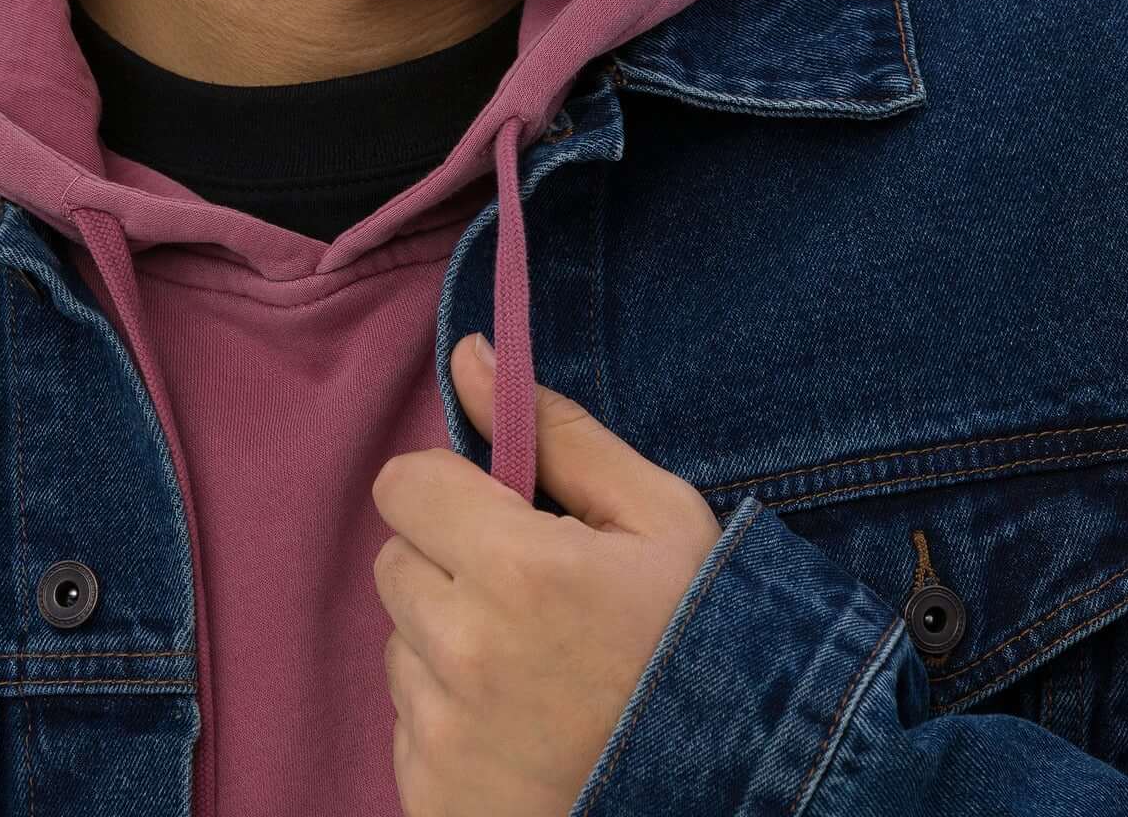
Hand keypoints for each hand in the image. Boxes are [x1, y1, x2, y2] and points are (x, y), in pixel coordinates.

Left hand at [371, 331, 722, 816]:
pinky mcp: (430, 801)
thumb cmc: (700, 644)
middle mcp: (465, 654)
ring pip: (401, 643)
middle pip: (396, 561)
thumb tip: (472, 356)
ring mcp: (443, 739)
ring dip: (449, 643)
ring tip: (537, 670)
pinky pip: (408, 725)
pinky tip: (524, 728)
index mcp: (518, 569)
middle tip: (531, 598)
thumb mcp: (660, 518)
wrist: (730, 793)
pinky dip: (452, 719)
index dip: (452, 490)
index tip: (501, 516)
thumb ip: (557, 431)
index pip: (403, 485)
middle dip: (451, 564)